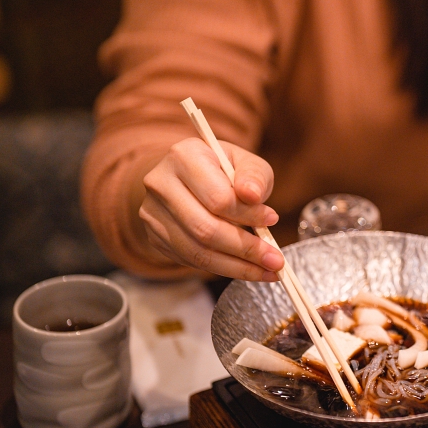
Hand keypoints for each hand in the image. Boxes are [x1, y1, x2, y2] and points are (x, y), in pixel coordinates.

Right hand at [139, 138, 284, 280]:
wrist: (190, 178)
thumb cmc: (224, 169)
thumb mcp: (246, 162)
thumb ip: (254, 176)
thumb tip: (253, 196)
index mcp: (184, 157)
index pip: (218, 197)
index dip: (248, 214)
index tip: (273, 220)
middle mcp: (160, 183)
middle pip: (204, 228)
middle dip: (245, 248)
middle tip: (276, 260)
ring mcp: (152, 213)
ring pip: (197, 250)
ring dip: (237, 266)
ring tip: (268, 270)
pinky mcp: (154, 237)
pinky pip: (190, 260)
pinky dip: (223, 268)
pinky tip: (248, 269)